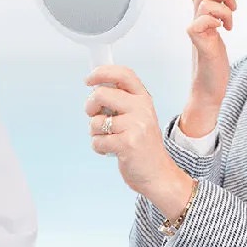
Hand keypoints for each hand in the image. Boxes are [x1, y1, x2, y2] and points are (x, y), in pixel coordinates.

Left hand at [85, 65, 195, 215]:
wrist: (158, 174)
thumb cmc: (143, 145)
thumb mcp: (138, 117)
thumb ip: (121, 102)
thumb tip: (95, 88)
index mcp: (143, 99)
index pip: (123, 74)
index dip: (102, 73)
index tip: (89, 80)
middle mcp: (141, 108)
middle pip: (101, 94)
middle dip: (90, 107)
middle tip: (94, 117)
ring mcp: (136, 126)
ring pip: (95, 121)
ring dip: (95, 133)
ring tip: (110, 139)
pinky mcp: (128, 144)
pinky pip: (97, 141)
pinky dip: (98, 148)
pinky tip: (111, 150)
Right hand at [181, 0, 240, 136]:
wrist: (209, 86)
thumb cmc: (213, 62)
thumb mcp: (215, 32)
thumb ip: (211, 12)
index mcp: (204, 14)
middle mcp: (197, 17)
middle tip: (233, 11)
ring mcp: (195, 26)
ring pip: (208, 0)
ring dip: (224, 11)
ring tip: (228, 25)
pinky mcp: (196, 37)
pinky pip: (204, 18)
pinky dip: (216, 22)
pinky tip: (221, 33)